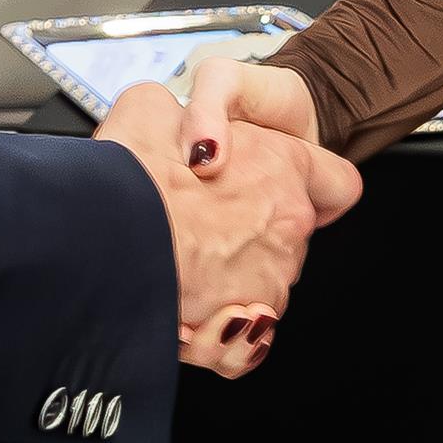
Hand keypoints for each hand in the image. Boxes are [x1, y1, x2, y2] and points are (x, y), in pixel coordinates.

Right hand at [96, 81, 359, 376]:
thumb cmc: (133, 178)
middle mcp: (288, 230)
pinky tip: (181, 310)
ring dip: (224, 279)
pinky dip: (212, 330)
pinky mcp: (238, 333)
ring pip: (258, 285)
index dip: (310, 182)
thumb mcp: (152, 105)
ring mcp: (268, 284)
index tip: (280, 188)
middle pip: (287, 236)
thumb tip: (180, 128)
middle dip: (247, 231)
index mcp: (284, 167)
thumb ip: (185, 113)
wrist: (105, 243)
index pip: (337, 181)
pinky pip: (235, 337)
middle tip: (197, 222)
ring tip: (176, 263)